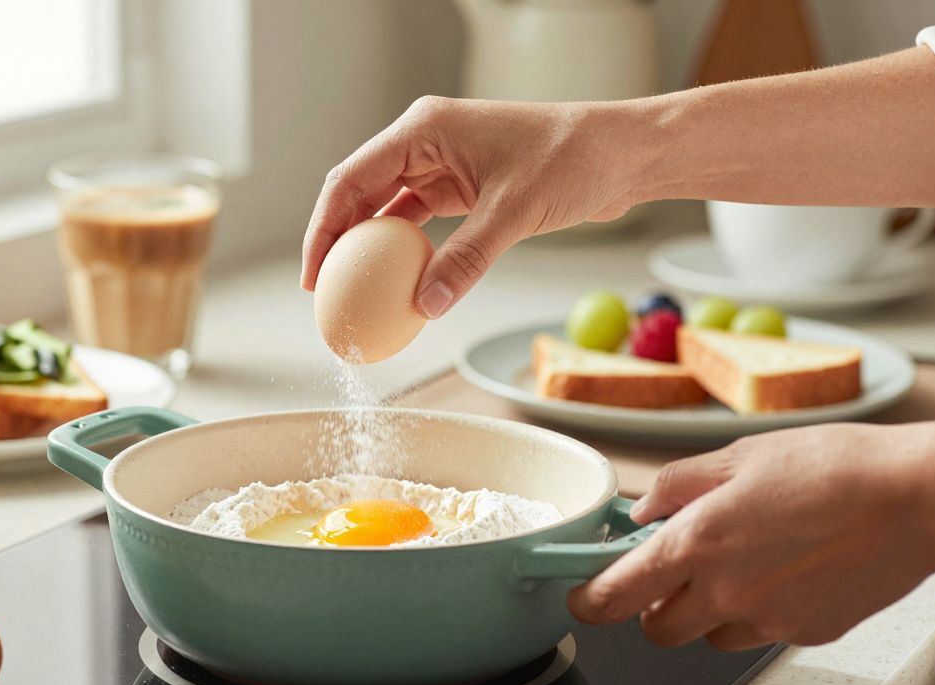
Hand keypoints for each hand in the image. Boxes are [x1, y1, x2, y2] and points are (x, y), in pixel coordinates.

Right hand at [301, 96, 652, 317]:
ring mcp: (442, 164)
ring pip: (386, 210)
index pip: (351, 180)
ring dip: (369, 250)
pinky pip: (417, 222)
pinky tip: (396, 284)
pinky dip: (404, 253)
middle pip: (360, 194)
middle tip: (325, 294)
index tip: (313, 275)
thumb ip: (466, 259)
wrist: (622, 153)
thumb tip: (425, 305)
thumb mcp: (514, 211)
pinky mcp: (462, 188)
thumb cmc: (573, 159)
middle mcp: (425, 142)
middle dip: (338, 243)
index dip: (324, 229)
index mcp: (424, 129)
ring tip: (353, 294)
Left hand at [567, 422, 934, 650]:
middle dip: (652, 607)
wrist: (912, 498)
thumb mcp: (736, 456)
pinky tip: (784, 569)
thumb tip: (643, 507)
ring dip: (707, 609)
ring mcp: (768, 618)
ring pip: (709, 635)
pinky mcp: (805, 632)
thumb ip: (677, 486)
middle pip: (657, 630)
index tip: (581, 596)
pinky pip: (760, 632)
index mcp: (698, 542)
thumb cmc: (833, 467)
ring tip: (742, 560)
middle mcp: (727, 590)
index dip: (588, 600)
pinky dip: (758, 609)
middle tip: (670, 573)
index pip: (616, 593)